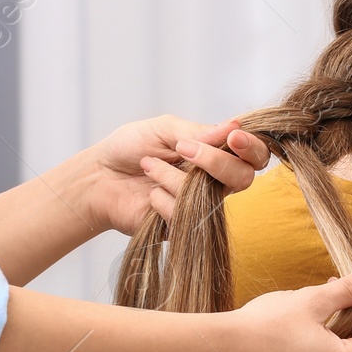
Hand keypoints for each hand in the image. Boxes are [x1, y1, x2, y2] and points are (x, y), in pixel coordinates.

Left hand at [84, 116, 270, 232]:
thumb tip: (234, 126)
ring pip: (213, 196)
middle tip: (183, 151)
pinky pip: (186, 215)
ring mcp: (202, 204)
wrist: (97, 178)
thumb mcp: (164, 129)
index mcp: (217, 152)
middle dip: (216, 162)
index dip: (252, 147)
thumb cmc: (130, 148)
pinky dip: (163, 199)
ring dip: (174, 177)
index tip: (233, 138)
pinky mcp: (184, 225)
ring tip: (148, 166)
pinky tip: (149, 194)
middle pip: (244, 177)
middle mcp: (216, 179)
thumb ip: (199, 131)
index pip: (254, 154)